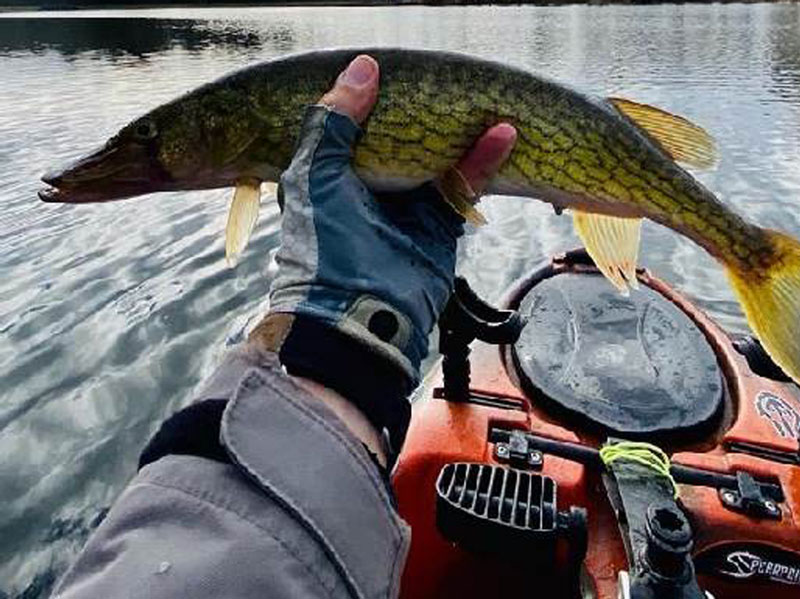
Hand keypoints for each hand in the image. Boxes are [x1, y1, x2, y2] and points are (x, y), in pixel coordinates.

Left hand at [250, 55, 515, 453]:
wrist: (358, 318)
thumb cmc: (324, 249)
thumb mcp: (315, 176)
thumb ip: (334, 123)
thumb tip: (363, 69)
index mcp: (332, 175)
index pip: (355, 126)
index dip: (373, 99)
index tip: (393, 68)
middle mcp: (371, 187)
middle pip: (403, 139)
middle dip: (424, 114)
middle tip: (447, 80)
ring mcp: (409, 205)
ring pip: (440, 157)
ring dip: (463, 132)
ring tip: (486, 102)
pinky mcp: (441, 223)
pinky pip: (464, 184)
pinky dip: (484, 159)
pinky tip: (501, 133)